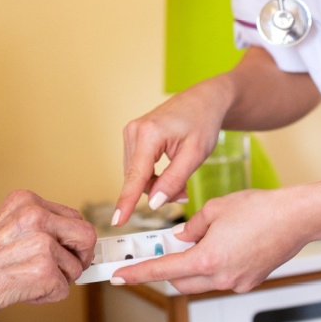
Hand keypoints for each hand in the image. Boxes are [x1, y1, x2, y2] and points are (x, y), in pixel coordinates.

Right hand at [0, 190, 95, 321]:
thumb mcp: (3, 225)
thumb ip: (34, 226)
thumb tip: (64, 239)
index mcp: (26, 201)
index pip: (72, 216)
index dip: (73, 239)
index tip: (69, 251)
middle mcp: (36, 216)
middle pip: (86, 235)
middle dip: (80, 257)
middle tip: (66, 271)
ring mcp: (42, 242)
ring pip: (76, 267)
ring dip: (58, 280)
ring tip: (28, 281)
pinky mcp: (44, 270)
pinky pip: (64, 289)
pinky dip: (47, 296)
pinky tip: (24, 292)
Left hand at [109, 187, 309, 293]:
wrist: (298, 217)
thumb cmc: (261, 209)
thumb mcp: (216, 209)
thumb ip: (192, 226)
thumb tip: (182, 237)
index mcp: (207, 259)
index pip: (163, 270)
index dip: (138, 274)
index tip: (120, 277)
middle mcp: (221, 277)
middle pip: (181, 282)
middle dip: (169, 269)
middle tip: (163, 248)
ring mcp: (237, 282)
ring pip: (202, 281)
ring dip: (193, 266)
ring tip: (204, 238)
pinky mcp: (250, 281)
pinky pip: (222, 278)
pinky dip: (215, 266)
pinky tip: (226, 244)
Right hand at [114, 77, 232, 225]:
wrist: (203, 100)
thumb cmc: (203, 122)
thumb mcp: (196, 154)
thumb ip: (174, 180)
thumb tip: (153, 203)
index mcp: (149, 134)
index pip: (136, 176)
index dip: (126, 202)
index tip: (117, 221)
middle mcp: (134, 131)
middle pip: (137, 178)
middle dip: (157, 191)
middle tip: (184, 193)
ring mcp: (131, 133)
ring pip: (136, 175)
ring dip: (155, 185)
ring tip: (180, 182)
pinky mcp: (132, 136)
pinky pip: (137, 167)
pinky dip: (152, 176)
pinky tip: (169, 174)